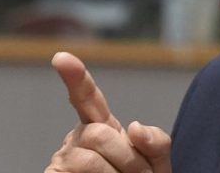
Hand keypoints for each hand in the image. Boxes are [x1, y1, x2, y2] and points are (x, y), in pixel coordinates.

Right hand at [45, 52, 171, 172]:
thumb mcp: (159, 165)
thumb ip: (155, 142)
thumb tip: (133, 126)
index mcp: (102, 128)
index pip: (87, 97)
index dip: (75, 77)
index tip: (61, 57)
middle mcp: (78, 140)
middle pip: (99, 133)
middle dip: (127, 158)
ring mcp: (63, 160)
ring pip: (89, 157)